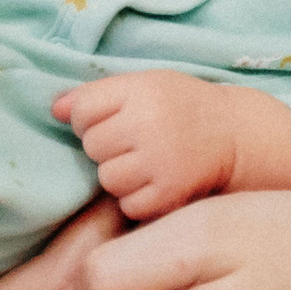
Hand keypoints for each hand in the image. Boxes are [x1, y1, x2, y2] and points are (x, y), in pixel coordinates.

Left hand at [52, 73, 290, 221]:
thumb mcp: (146, 84)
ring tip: (146, 164)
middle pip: (91, 146)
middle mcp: (149, 124)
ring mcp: (160, 162)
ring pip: (107, 178)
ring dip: (120, 175)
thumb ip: (98, 94)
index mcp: (141, 89)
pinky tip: (157, 183)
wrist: (237, 137)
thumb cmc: (183, 107)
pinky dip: (138, 199)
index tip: (112, 119)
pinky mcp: (169, 196)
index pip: (80, 110)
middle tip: (134, 143)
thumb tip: (53, 109)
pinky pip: (129, 205)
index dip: (90, 118)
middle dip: (105, 147)